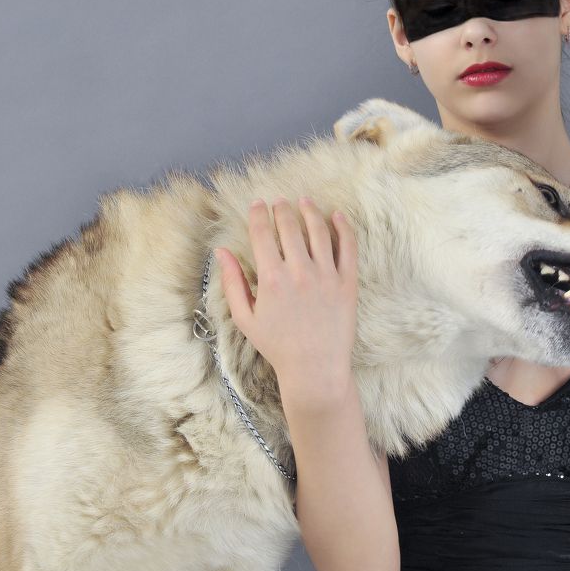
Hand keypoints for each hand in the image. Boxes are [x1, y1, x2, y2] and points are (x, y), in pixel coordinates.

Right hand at [214, 196, 358, 406]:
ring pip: (318, 230)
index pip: (262, 234)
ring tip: (304, 202)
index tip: (258, 204)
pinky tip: (336, 215)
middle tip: (280, 202)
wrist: (315, 368)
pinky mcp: (347, 282)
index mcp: (270, 280)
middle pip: (289, 226)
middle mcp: (299, 272)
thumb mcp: (245, 318)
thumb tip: (221, 251)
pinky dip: (343, 227)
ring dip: (310, 211)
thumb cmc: (277, 345)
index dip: (258, 214)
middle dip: (282, 209)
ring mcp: (326, 276)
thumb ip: (231, 283)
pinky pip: (348, 246)